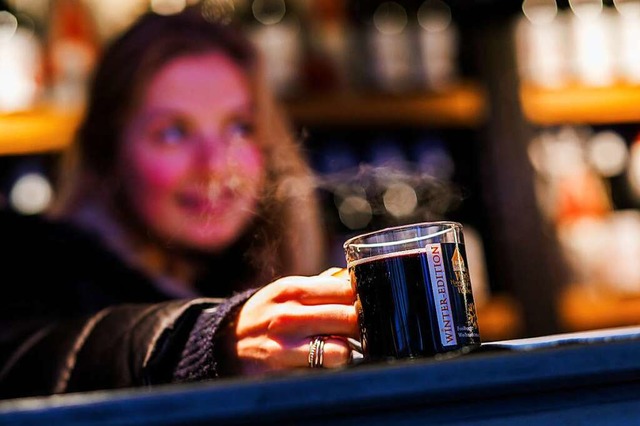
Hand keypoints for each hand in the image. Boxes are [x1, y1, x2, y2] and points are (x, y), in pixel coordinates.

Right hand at [233, 268, 357, 374]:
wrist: (225, 343)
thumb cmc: (266, 314)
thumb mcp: (286, 291)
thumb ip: (321, 285)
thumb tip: (356, 280)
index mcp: (292, 289)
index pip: (346, 289)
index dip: (365, 298)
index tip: (370, 305)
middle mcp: (288, 315)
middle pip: (349, 318)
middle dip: (364, 326)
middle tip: (366, 330)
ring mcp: (285, 347)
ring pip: (341, 350)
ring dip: (351, 351)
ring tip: (349, 349)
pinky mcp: (283, 373)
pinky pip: (324, 373)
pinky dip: (334, 370)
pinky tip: (331, 365)